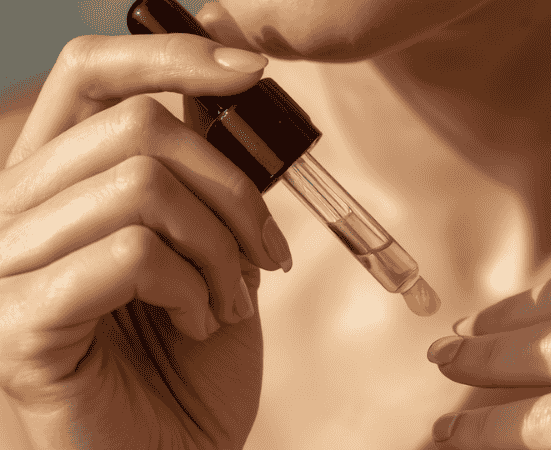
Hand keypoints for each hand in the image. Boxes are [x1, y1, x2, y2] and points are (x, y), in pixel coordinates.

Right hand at [0, 25, 290, 449]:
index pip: (89, 74)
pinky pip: (129, 253)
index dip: (171, 52)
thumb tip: (216, 98)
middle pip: (135, 126)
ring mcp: (5, 267)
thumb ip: (196, 179)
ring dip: (219, 246)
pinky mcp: (19, 324)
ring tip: (231, 298)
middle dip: (231, 188)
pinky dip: (191, 286)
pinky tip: (197, 323)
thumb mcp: (205, 253)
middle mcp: (15, 213)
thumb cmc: (186, 365)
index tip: (253, 71)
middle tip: (265, 253)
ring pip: (140, 186)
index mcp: (56, 186)